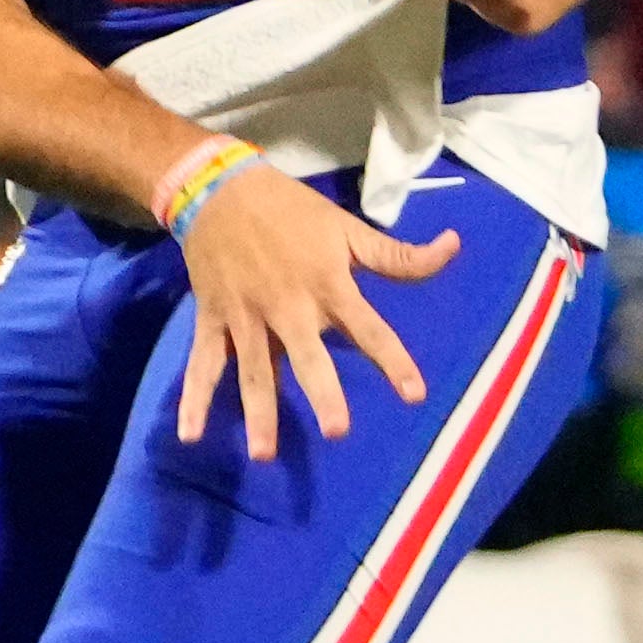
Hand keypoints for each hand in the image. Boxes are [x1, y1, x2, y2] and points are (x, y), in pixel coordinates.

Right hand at [165, 152, 452, 449]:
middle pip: (307, 356)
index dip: (392, 360)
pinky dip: (193, 398)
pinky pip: (204, 364)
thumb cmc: (292, 212)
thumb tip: (454, 245)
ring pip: (254, 370)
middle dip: (321, 391)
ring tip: (263, 454)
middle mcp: (288, 306)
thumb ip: (397, 254)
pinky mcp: (213, 320)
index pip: (368, 328)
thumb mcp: (347, 227)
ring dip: (258, 412)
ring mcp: (246, 317)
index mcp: (327, 284)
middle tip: (337, 431)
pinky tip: (189, 434)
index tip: (414, 395)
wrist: (219, 188)